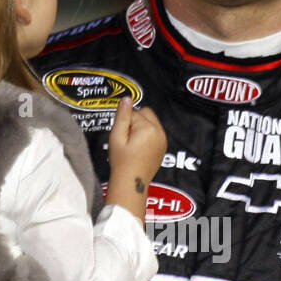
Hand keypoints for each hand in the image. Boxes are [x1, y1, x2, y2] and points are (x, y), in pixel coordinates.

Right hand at [107, 96, 166, 213]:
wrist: (132, 182)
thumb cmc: (122, 162)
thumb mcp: (117, 136)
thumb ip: (122, 115)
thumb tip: (127, 98)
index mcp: (148, 128)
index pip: (133, 112)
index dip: (124, 123)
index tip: (121, 136)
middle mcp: (159, 132)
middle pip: (145, 113)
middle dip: (135, 121)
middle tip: (127, 138)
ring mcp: (163, 140)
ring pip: (150, 122)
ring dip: (141, 128)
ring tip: (132, 144)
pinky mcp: (163, 146)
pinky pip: (155, 132)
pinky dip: (147, 135)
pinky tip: (139, 148)